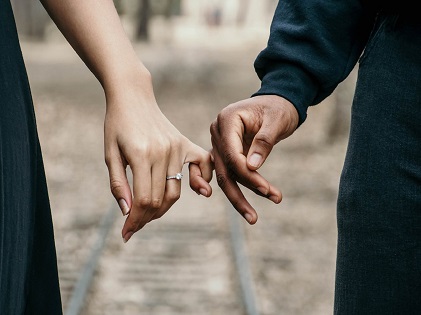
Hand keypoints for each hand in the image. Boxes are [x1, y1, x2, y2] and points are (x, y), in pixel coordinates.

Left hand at [104, 84, 212, 242]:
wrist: (133, 97)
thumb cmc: (116, 125)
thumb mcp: (109, 154)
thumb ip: (118, 184)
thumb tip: (127, 212)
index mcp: (140, 155)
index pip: (142, 199)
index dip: (134, 220)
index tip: (126, 233)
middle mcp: (163, 152)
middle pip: (159, 199)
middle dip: (145, 218)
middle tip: (133, 225)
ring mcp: (177, 147)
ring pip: (175, 191)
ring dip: (162, 208)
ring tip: (148, 213)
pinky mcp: (185, 144)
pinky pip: (202, 165)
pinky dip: (202, 180)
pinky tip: (198, 190)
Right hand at [210, 95, 298, 223]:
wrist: (277, 102)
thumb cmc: (278, 108)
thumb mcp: (276, 121)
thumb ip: (263, 142)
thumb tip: (252, 168)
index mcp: (227, 120)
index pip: (231, 154)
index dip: (247, 174)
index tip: (266, 188)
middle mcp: (217, 133)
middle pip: (223, 169)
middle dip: (239, 194)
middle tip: (254, 217)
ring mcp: (219, 144)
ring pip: (224, 176)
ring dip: (238, 197)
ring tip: (253, 217)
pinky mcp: (225, 153)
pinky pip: (225, 174)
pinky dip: (233, 188)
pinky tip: (240, 206)